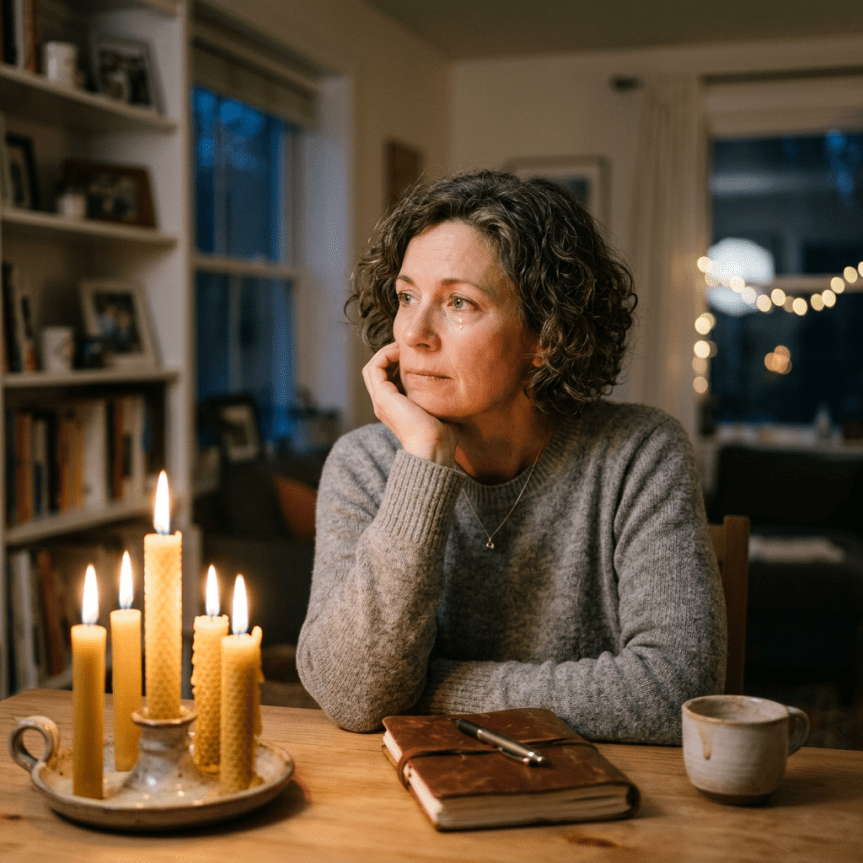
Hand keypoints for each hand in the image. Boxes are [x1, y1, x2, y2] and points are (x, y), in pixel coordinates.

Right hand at [362, 343, 455, 466]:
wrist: (434, 449)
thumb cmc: (443, 435)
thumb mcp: (440, 410)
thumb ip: (440, 397)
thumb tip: (456, 386)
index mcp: (395, 408)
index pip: (387, 378)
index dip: (398, 362)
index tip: (416, 354)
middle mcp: (384, 404)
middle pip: (377, 371)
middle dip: (391, 354)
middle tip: (408, 347)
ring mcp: (381, 401)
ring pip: (373, 367)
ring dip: (386, 352)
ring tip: (403, 347)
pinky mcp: (383, 397)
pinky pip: (375, 367)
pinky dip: (385, 355)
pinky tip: (402, 352)